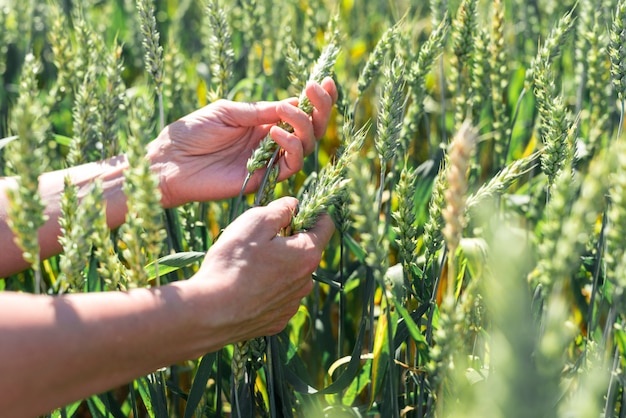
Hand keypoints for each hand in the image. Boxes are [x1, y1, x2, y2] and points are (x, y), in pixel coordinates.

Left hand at [147, 78, 337, 207]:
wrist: (170, 162)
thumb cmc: (191, 132)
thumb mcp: (227, 111)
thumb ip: (259, 110)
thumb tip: (293, 103)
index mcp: (263, 122)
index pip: (299, 111)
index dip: (316, 99)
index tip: (326, 80)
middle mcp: (270, 142)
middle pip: (310, 129)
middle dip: (320, 109)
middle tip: (316, 91)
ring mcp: (268, 161)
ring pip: (306, 146)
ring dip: (303, 126)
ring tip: (286, 113)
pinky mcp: (264, 179)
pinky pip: (290, 165)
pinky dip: (291, 147)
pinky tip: (275, 133)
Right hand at [189, 197, 334, 342]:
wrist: (210, 312)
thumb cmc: (233, 263)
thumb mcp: (254, 221)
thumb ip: (280, 209)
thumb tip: (293, 205)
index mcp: (307, 254)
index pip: (326, 226)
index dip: (313, 212)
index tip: (295, 209)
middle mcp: (307, 282)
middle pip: (305, 251)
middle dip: (288, 241)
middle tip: (260, 238)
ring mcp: (292, 304)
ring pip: (291, 275)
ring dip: (277, 266)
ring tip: (247, 265)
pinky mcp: (277, 320)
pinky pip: (278, 297)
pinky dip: (267, 288)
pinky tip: (245, 287)